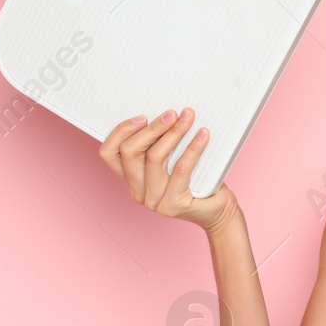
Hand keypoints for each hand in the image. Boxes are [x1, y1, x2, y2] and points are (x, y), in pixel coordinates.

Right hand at [99, 107, 238, 234]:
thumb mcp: (172, 160)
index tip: (142, 116)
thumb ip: (160, 143)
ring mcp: (153, 201)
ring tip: (188, 118)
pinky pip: (180, 169)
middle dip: (152, 128)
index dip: (121, 131)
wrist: (217, 212)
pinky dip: (192, 148)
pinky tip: (202, 135)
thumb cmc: (198, 183)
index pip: (109, 153)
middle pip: (130, 152)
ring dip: (173, 133)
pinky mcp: (172, 205)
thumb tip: (165, 113)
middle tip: (172, 114)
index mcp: (132, 179)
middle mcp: (138, 192)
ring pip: (154, 157)